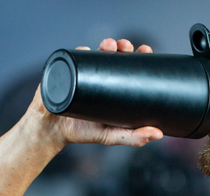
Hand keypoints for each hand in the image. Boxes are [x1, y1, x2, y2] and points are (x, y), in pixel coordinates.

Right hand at [27, 38, 162, 147]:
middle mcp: (100, 77)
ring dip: (105, 45)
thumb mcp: (111, 136)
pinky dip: (81, 51)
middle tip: (126, 47)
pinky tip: (87, 49)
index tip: (146, 50)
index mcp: (114, 87)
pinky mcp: (66, 71)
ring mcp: (83, 72)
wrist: (51, 131)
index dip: (139, 57)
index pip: (130, 67)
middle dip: (123, 47)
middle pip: (115, 55)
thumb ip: (134, 138)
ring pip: (97, 52)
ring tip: (109, 46)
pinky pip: (74, 57)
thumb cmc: (83, 133)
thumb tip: (158, 135)